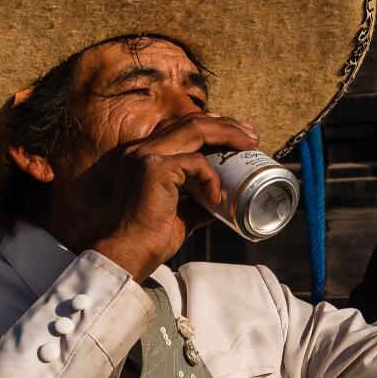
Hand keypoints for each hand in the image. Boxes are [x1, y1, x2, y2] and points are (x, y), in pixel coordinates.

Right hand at [90, 113, 257, 278]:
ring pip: (195, 129)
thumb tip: (217, 202)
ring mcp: (146, 155)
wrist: (126, 256)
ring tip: (249, 144)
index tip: (236, 134)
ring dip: (226, 134)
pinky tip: (215, 199)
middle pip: (190, 121)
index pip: (178, 127)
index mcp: (142, 157)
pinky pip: (196, 162)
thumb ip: (194, 203)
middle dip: (224, 125)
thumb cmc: (148, 240)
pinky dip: (211, 178)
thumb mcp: (178, 214)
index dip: (209, 125)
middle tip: (251, 136)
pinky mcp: (155, 169)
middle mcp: (140, 149)